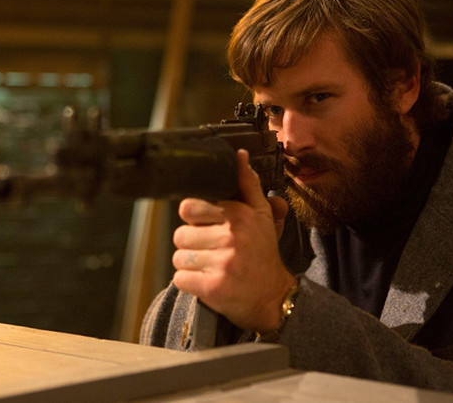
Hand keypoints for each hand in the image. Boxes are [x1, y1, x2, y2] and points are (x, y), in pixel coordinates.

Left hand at [171, 149, 295, 331]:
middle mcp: (231, 237)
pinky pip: (180, 279)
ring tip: (208, 267)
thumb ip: (248, 185)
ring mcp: (222, 263)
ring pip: (179, 257)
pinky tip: (206, 281)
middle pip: (180, 234)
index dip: (194, 219)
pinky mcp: (213, 287)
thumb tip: (239, 156)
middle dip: (191, 244)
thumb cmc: (263, 255)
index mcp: (238, 215)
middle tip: (208, 251)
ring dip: (189, 265)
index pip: (189, 208)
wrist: (274, 297)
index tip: (207, 227)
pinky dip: (189, 282)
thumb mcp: (261, 216)